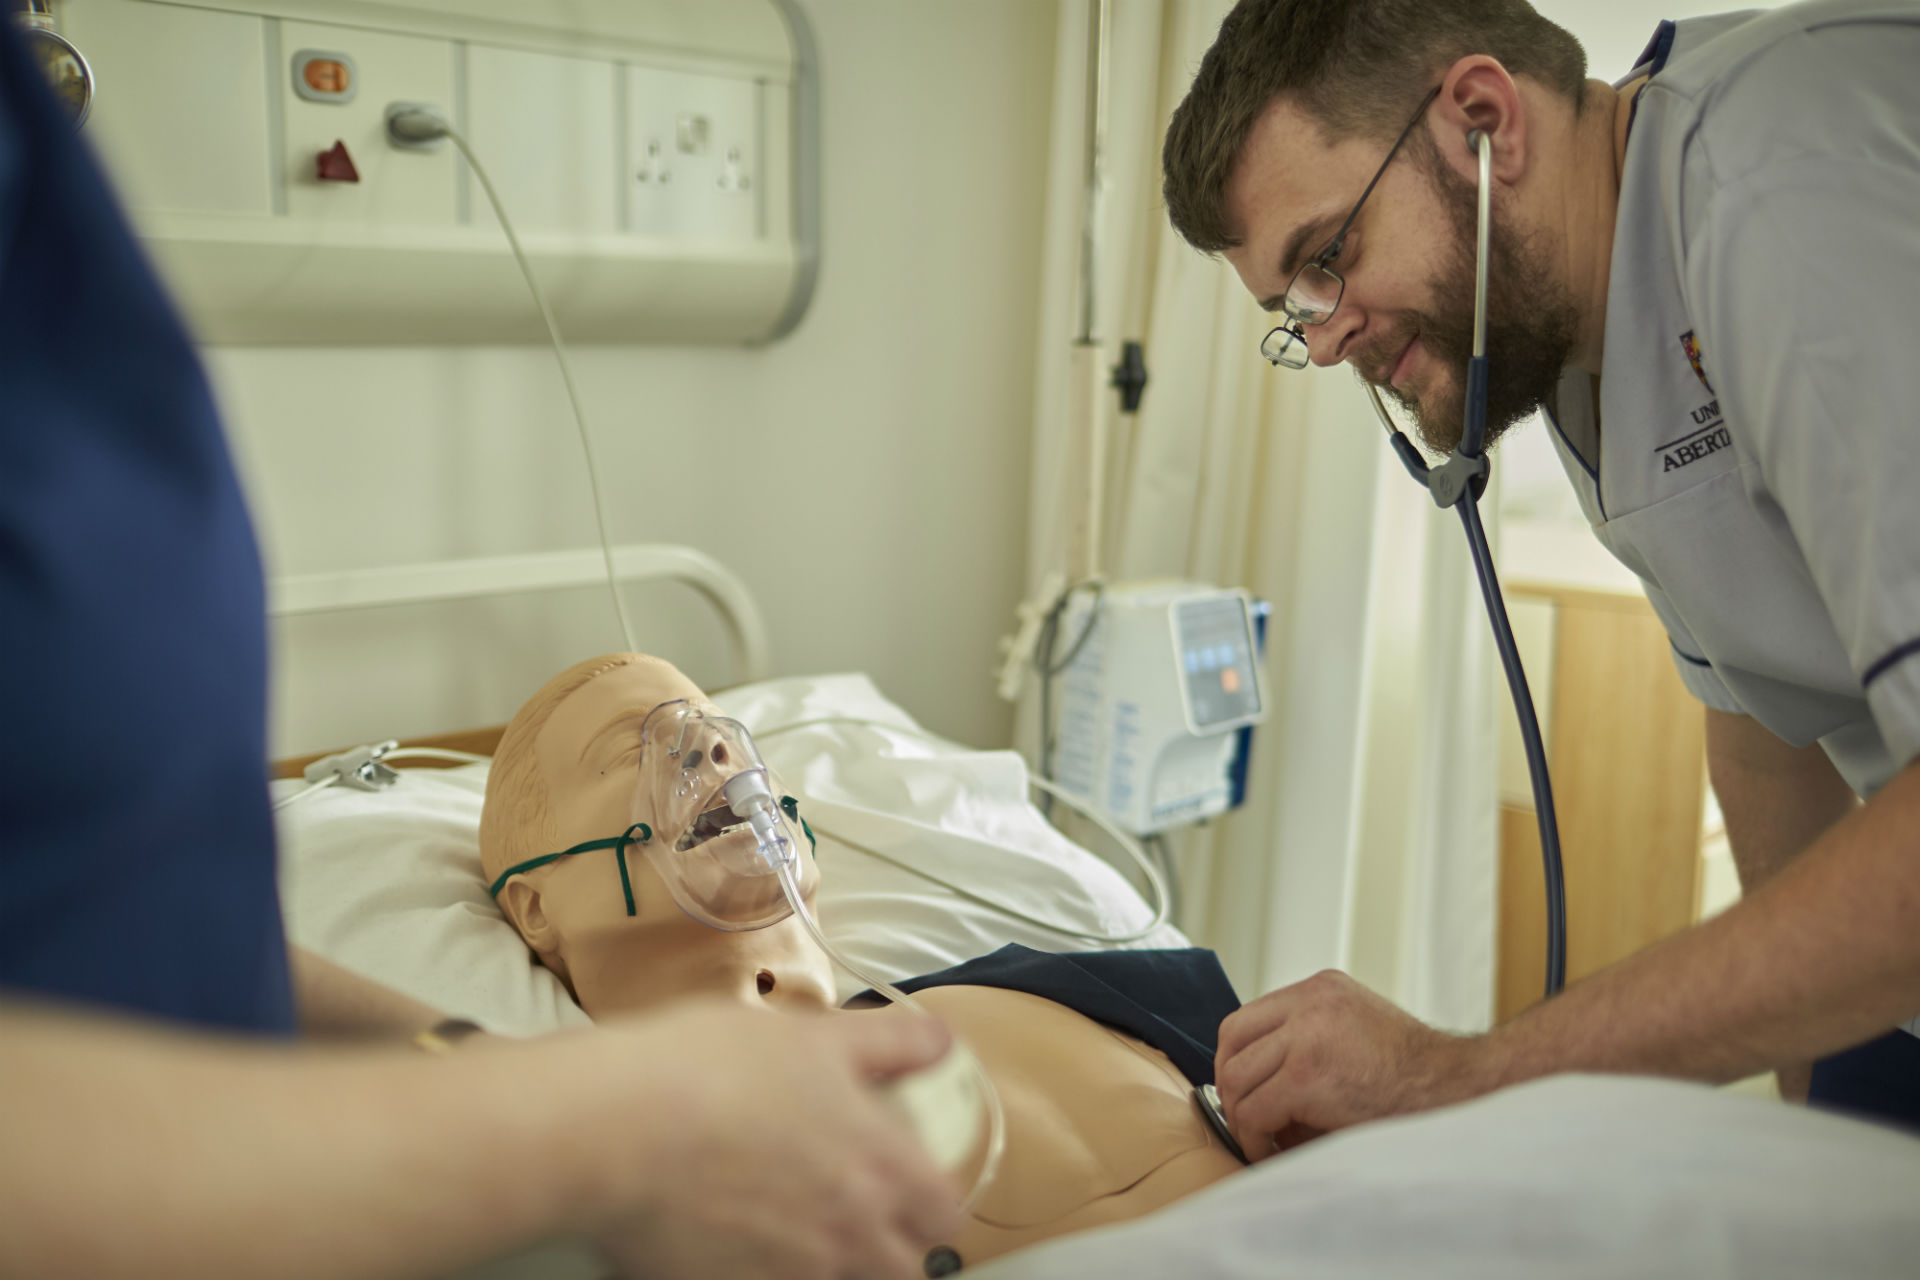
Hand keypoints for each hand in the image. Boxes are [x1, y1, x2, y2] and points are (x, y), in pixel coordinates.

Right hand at [588, 1002, 961, 1279]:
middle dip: (895, 1245)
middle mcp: (849, 1234)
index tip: (913, 1183)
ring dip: (833, 1263)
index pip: (946, 1213)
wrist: (613, 1128)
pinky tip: (739, 1240)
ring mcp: (792, 1277)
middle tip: (861, 1212)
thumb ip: (891, 1044)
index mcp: (881, 1167)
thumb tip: (942, 1043)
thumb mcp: (815, 1035)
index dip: (934, 1199)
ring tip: (796, 1226)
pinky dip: (769, 1273)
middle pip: (906, 1268)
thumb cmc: (712, 1069)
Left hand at [1214, 970, 1479, 1160]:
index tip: (1244, 1091)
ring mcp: (1306, 1035)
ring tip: (1263, 1142)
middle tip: (1245, 1120)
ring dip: (1242, 1117)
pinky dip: (1254, 1138)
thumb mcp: (1358, 1034)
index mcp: (1322, 989)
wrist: (1461, 1090)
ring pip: (1237, 1078)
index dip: (1237, 1060)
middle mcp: (1310, 1002)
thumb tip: (1256, 1085)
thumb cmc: (1417, 1078)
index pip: (1248, 1018)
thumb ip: (1310, 1040)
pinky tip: (1272, 1152)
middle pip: (1232, 1041)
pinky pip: (1255, 1111)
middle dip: (1231, 1087)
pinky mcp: (1305, 1076)